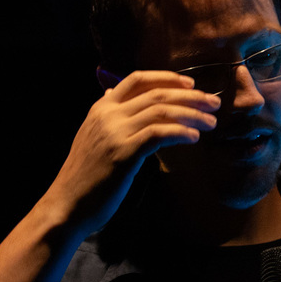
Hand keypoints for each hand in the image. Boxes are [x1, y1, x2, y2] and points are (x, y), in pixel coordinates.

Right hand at [44, 71, 219, 236]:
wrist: (67, 203)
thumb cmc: (85, 174)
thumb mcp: (91, 135)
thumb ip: (105, 114)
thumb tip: (111, 91)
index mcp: (101, 107)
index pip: (137, 79)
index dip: (167, 78)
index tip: (190, 84)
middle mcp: (107, 114)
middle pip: (156, 94)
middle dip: (189, 96)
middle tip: (212, 103)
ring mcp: (115, 132)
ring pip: (161, 111)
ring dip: (192, 115)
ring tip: (211, 123)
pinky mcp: (123, 153)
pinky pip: (159, 134)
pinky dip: (180, 133)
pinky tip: (194, 138)